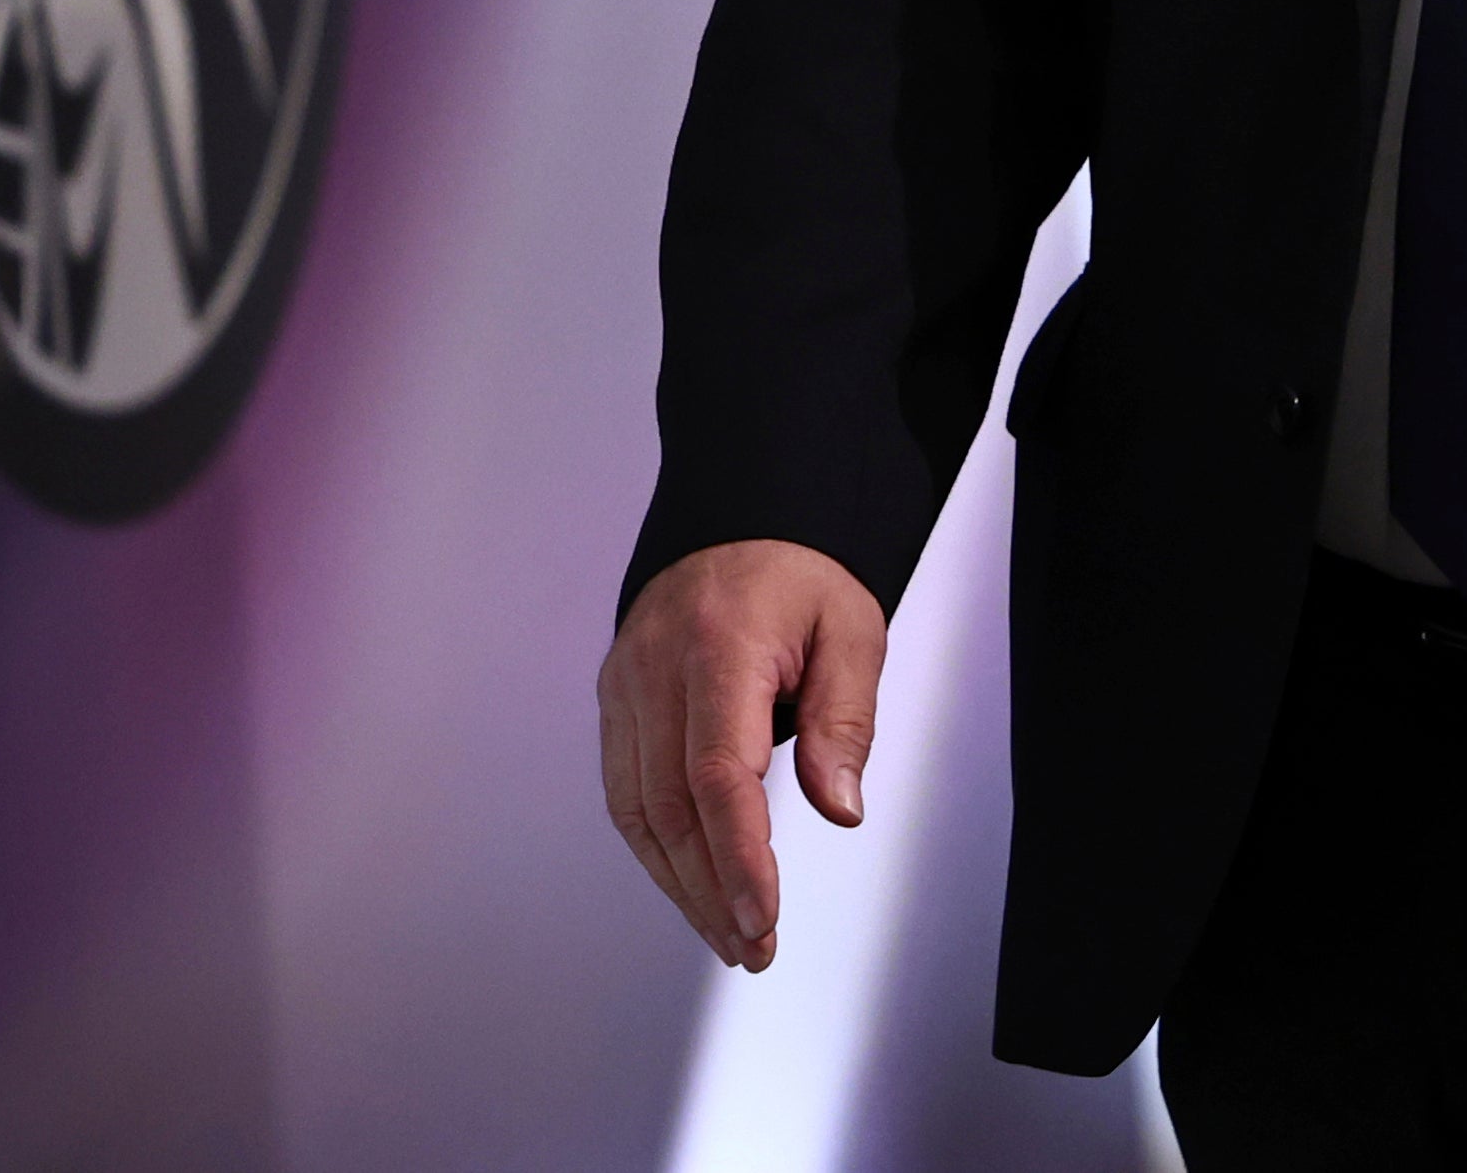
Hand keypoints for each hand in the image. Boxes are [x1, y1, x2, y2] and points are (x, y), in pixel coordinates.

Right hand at [600, 538, 886, 970]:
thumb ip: (845, 719)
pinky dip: (658, 848)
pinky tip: (691, 883)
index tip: (762, 918)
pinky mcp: (614, 703)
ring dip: (680, 883)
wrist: (739, 520)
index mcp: (718, 648)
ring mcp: (624, 688)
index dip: (738, 857)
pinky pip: (626, 793)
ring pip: (638, 811)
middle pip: (670, 808)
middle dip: (711, 891)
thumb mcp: (852, 628)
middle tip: (753, 946)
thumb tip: (841, 808)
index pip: (718, 775)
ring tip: (729, 934)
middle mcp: (655, 671)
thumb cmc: (800, 576)